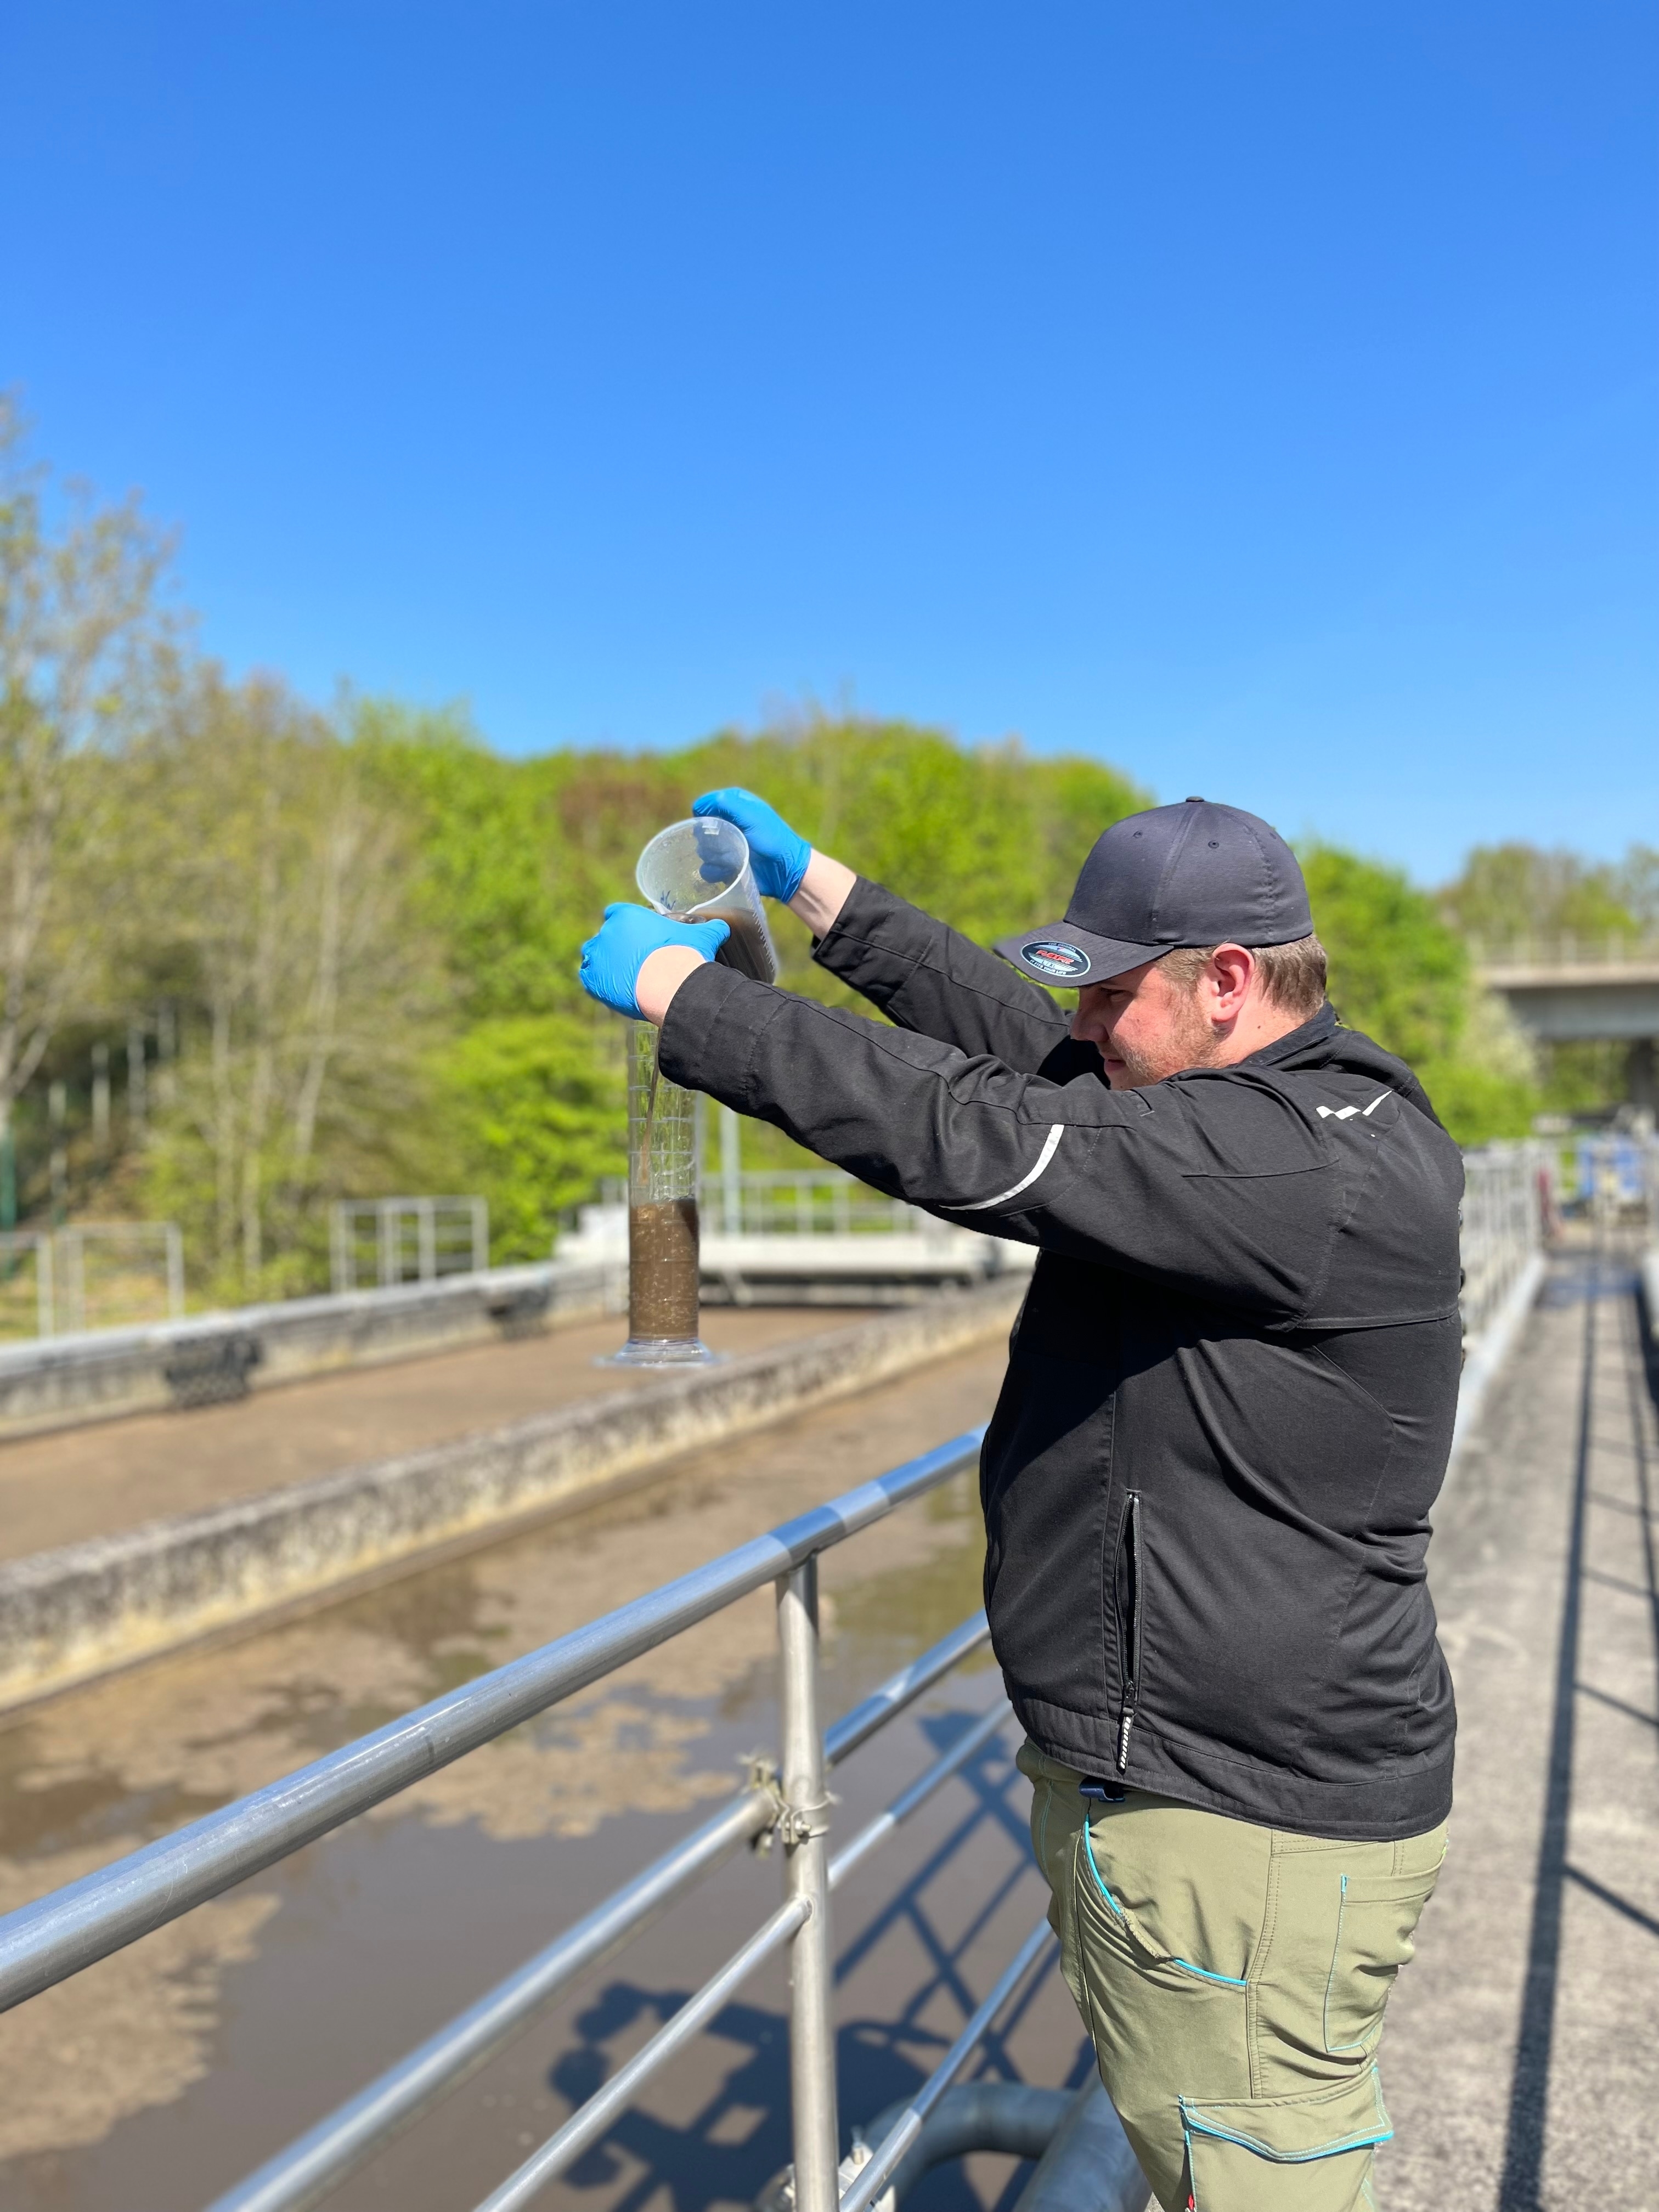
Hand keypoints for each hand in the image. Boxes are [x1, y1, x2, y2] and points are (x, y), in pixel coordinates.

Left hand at [578, 903, 729, 1019]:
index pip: (616, 913)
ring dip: (602, 962)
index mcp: (626, 915)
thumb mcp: (703, 936)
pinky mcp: (592, 980)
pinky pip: (588, 978)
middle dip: (615, 946)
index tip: (633, 935)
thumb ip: (711, 928)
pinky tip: (611, 988)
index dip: (624, 924)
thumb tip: (722, 927)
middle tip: (631, 960)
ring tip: (619, 974)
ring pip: (592, 955)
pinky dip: (597, 982)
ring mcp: (598, 956)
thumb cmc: (685, 956)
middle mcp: (607, 932)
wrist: (672, 985)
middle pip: (605, 935)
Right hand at [692, 788, 811, 903]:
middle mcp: (728, 824)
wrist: (785, 870)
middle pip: (701, 829)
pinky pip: (707, 869)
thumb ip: (726, 804)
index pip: (705, 805)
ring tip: (733, 858)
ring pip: (702, 850)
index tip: (713, 824)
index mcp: (733, 806)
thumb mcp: (751, 815)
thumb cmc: (772, 838)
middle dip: (710, 838)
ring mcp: (726, 846)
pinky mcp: (725, 866)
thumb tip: (698, 806)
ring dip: (714, 856)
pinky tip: (728, 871)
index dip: (705, 814)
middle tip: (727, 843)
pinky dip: (715, 871)